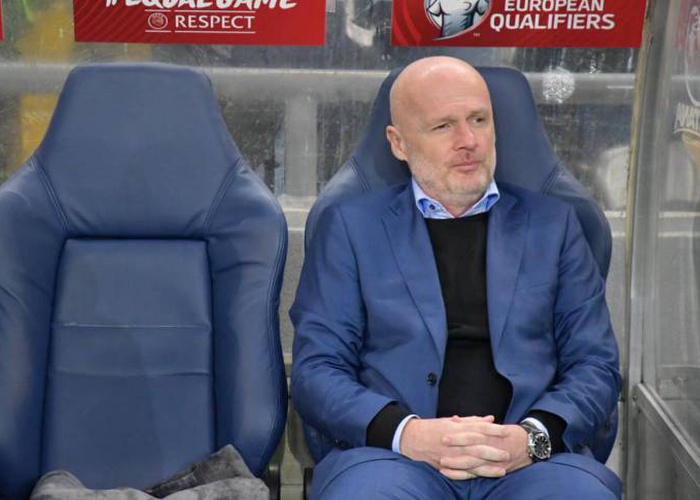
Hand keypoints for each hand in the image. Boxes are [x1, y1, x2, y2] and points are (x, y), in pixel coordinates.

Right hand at [400, 415, 531, 480]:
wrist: (412, 438)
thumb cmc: (434, 428)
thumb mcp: (452, 421)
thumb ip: (472, 421)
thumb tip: (490, 419)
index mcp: (457, 428)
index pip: (479, 428)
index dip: (494, 430)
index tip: (507, 431)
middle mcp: (454, 442)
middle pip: (478, 447)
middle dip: (494, 451)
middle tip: (507, 453)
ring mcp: (450, 455)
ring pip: (472, 463)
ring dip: (488, 468)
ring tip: (502, 470)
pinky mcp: (445, 466)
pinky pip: (461, 473)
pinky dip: (473, 476)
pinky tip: (484, 477)